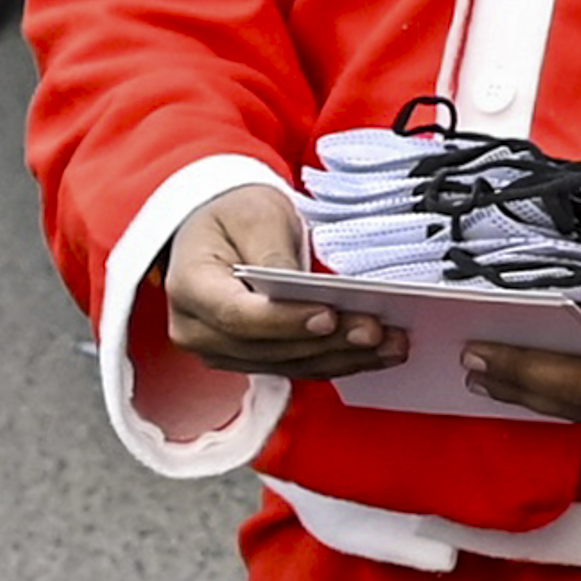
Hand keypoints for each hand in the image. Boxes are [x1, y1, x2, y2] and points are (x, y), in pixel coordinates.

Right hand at [160, 184, 406, 378]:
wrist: (220, 227)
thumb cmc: (236, 214)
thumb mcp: (255, 215)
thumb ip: (274, 253)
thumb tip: (304, 288)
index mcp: (190, 286)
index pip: (238, 315)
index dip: (286, 321)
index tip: (329, 315)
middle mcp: (197, 329)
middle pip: (268, 347)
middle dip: (328, 342)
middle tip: (376, 331)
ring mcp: (221, 349)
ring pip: (288, 364)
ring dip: (342, 357)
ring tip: (390, 343)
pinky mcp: (250, 358)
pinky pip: (296, 366)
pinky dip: (338, 361)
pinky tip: (376, 353)